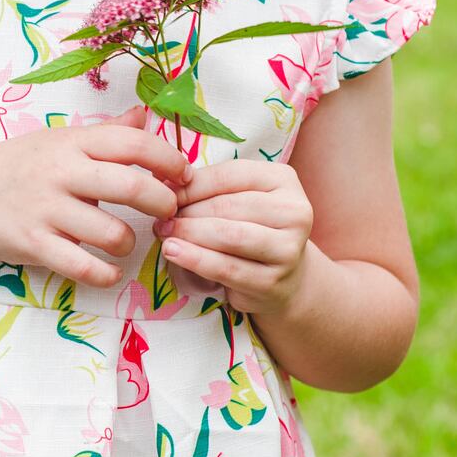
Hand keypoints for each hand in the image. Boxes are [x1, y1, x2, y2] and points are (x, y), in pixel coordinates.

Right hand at [0, 103, 191, 288]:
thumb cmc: (19, 164)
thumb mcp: (60, 139)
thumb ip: (106, 131)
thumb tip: (145, 114)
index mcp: (73, 143)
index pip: (132, 143)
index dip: (168, 159)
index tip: (183, 176)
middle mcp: (62, 172)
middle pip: (130, 186)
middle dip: (162, 202)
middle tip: (168, 211)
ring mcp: (47, 210)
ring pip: (111, 232)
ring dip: (129, 243)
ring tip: (124, 242)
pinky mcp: (33, 243)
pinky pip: (81, 266)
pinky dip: (105, 274)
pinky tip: (109, 271)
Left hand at [150, 159, 313, 314]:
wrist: (281, 277)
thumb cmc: (250, 227)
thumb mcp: (236, 199)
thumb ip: (207, 186)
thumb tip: (161, 178)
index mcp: (284, 180)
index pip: (231, 174)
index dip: (193, 184)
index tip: (162, 191)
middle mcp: (296, 212)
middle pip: (229, 206)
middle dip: (188, 211)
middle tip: (160, 217)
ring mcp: (289, 249)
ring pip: (229, 236)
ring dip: (189, 233)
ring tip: (164, 233)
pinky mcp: (273, 281)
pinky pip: (226, 268)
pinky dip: (195, 259)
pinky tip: (172, 252)